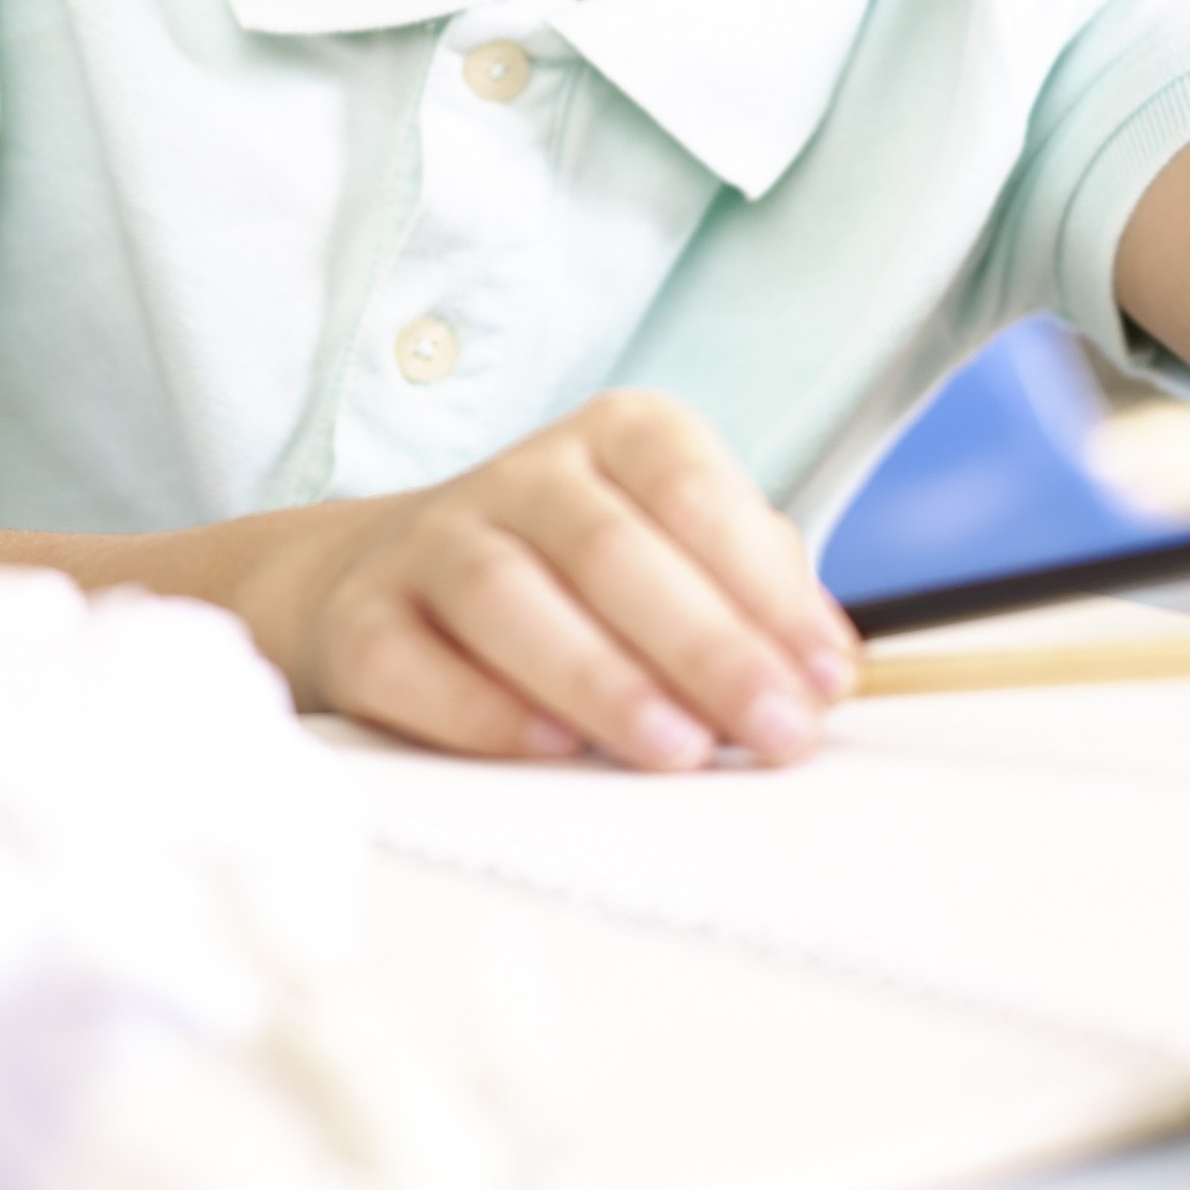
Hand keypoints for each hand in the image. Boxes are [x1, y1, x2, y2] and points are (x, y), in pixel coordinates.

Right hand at [264, 391, 860, 767]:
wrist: (388, 580)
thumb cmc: (578, 579)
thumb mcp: (677, 552)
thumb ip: (754, 593)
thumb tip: (821, 669)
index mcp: (616, 438)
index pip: (692, 493)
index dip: (765, 588)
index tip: (826, 680)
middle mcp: (522, 475)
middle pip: (609, 547)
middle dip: (705, 646)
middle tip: (774, 732)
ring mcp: (431, 541)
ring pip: (505, 594)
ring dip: (600, 677)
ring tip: (677, 751)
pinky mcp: (363, 618)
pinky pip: (411, 663)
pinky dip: (480, 710)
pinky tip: (551, 750)